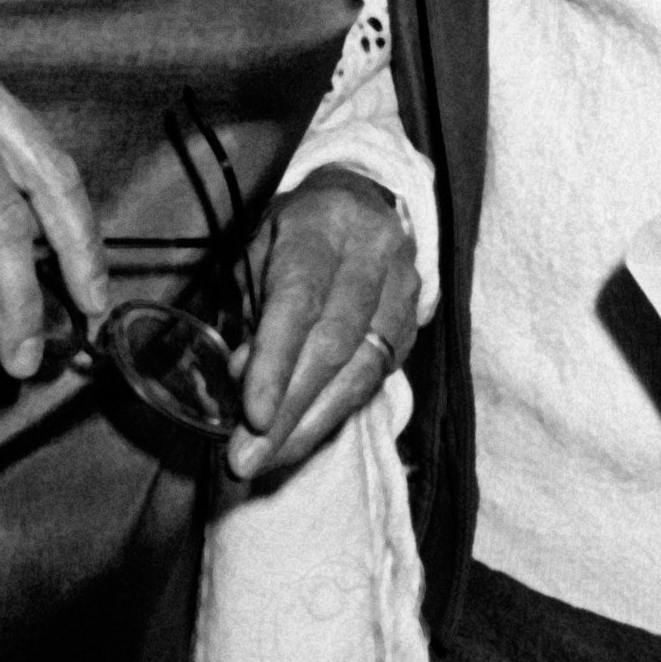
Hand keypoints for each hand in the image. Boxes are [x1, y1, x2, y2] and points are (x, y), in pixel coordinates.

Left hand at [227, 166, 419, 483]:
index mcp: (324, 222)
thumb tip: (244, 379)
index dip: (276, 363)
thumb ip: (252, 309)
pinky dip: (337, 413)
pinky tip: (303, 436)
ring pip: (362, 370)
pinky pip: (377, 378)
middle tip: (247, 460)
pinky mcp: (416, 321)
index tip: (252, 417)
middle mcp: (374, 250)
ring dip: (313, 424)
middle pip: (334, 345)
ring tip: (270, 460)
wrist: (363, 201)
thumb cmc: (296, 232)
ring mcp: (404, 287)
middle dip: (288, 411)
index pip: (300, 300)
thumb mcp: (259, 250)